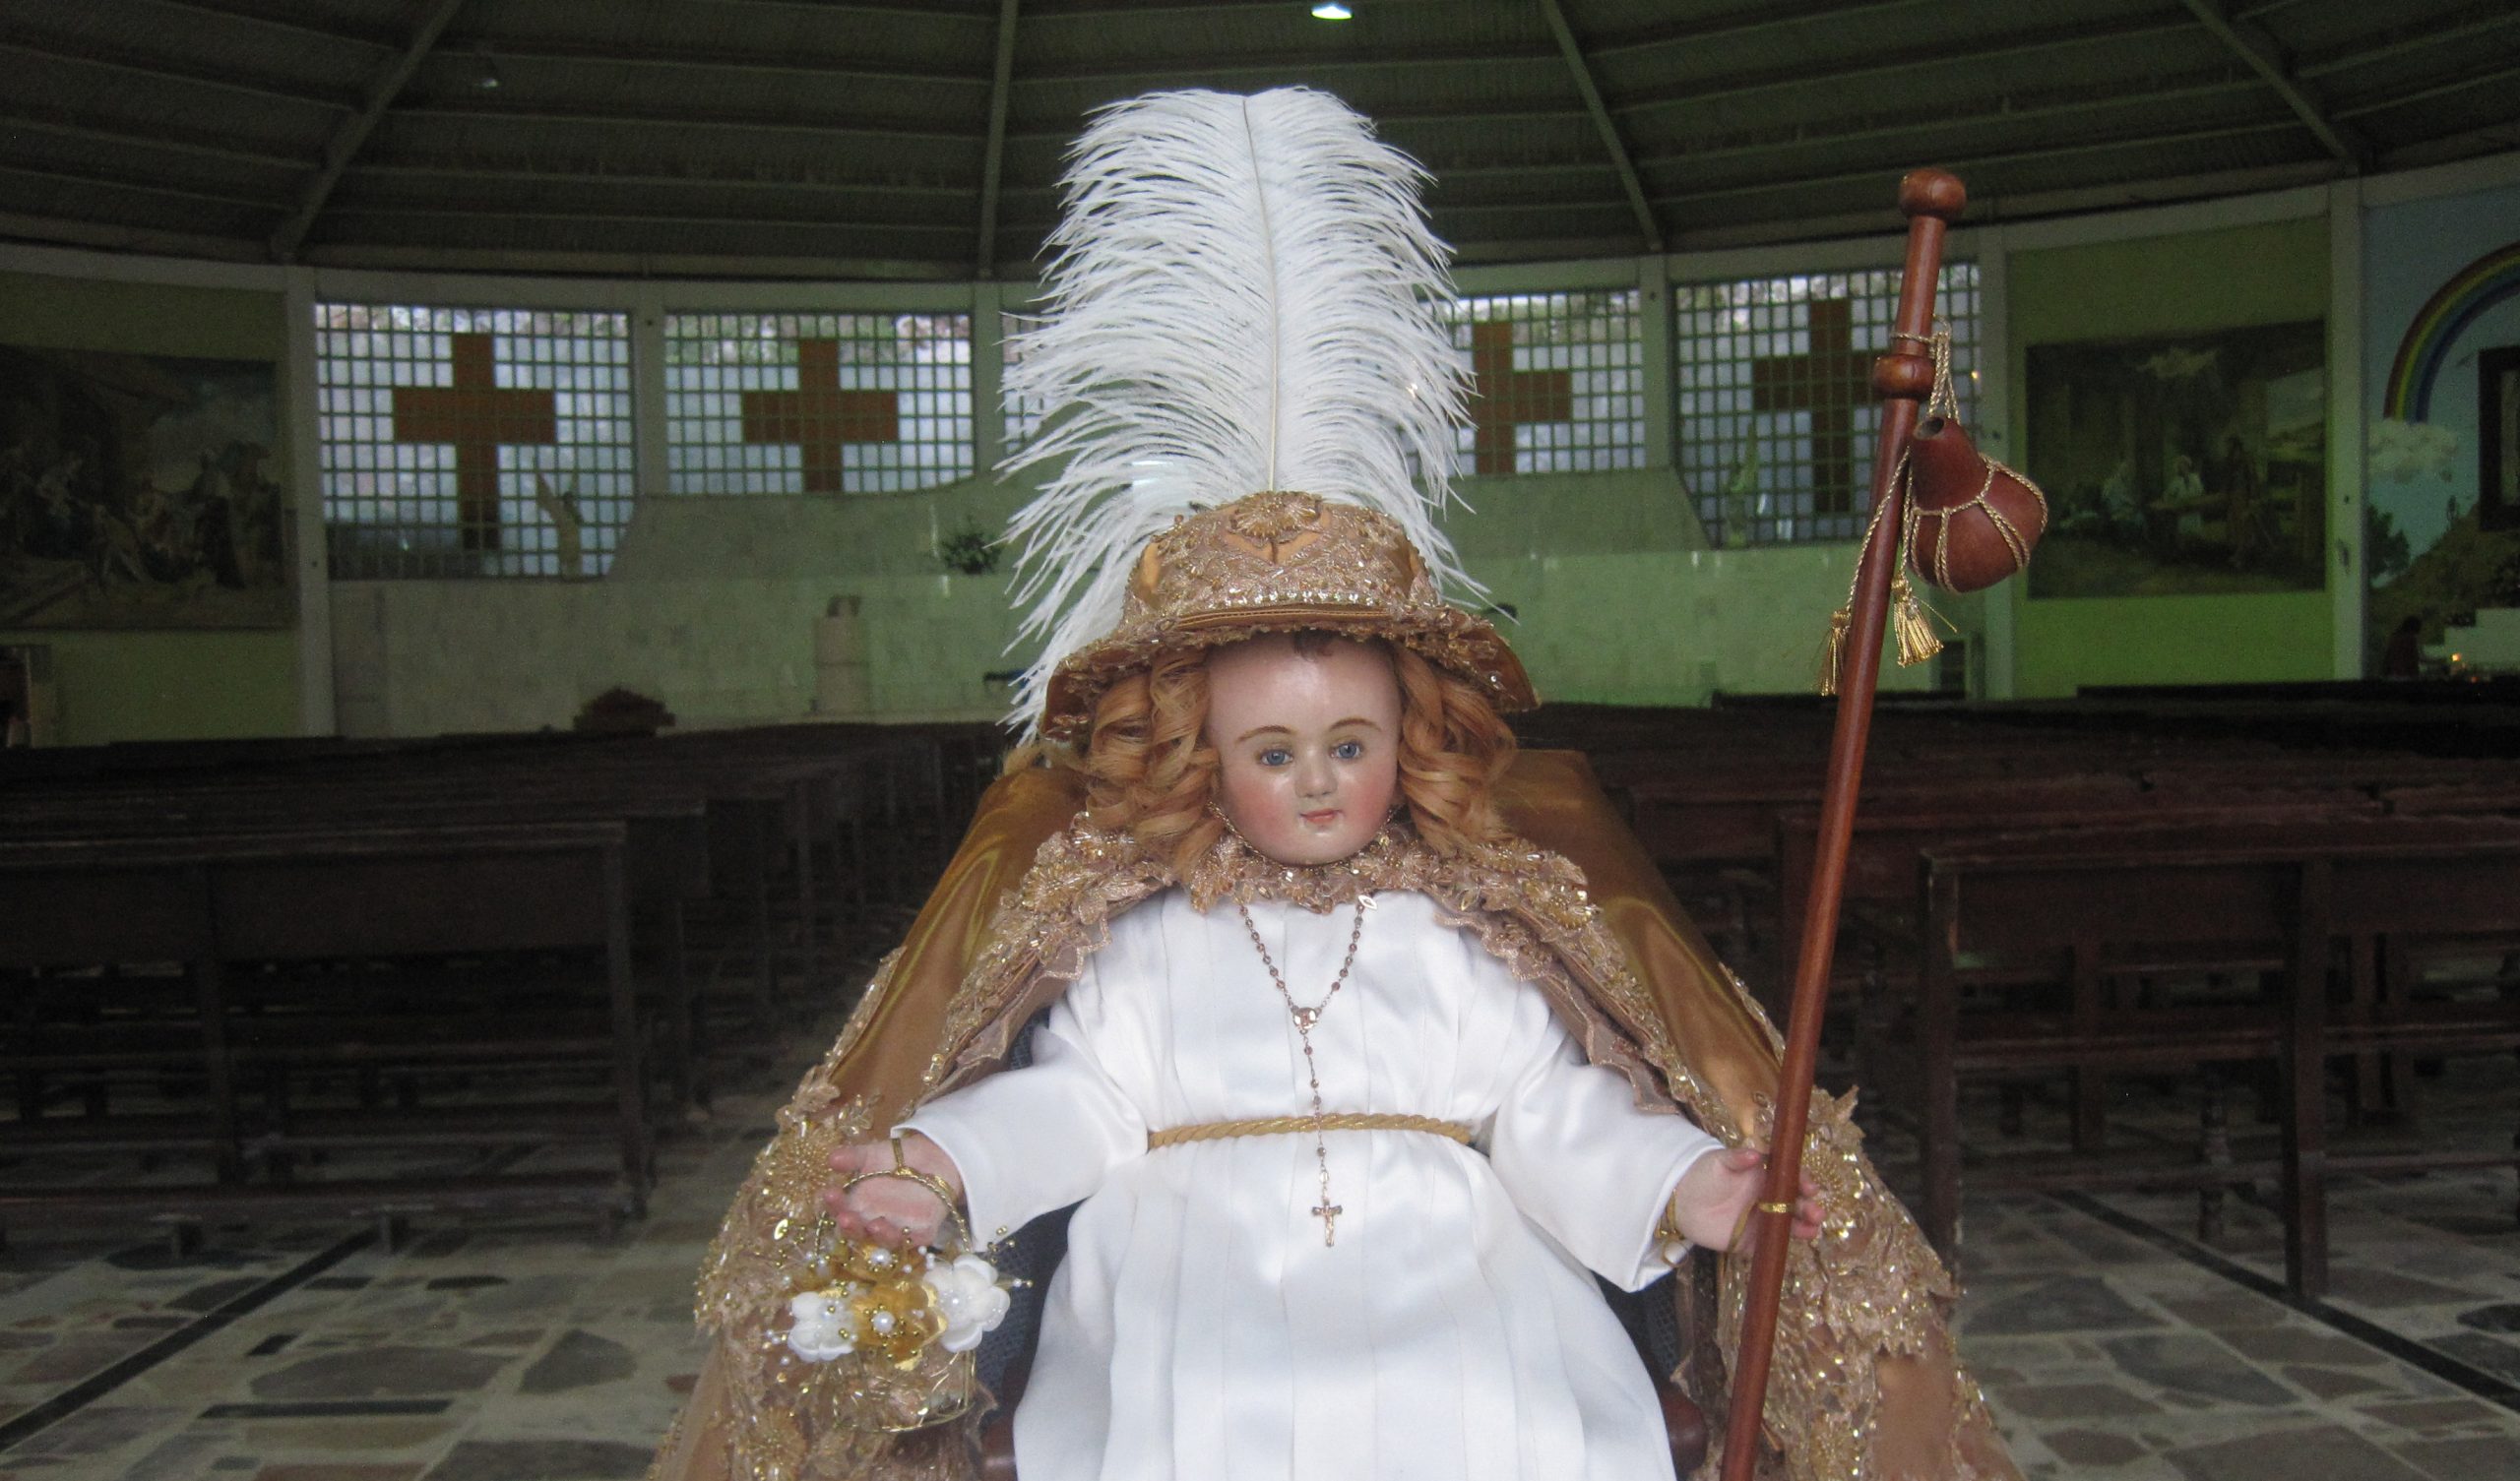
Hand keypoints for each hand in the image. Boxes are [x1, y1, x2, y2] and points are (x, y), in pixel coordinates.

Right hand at [821, 1133, 965, 1249]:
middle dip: (850, 1226)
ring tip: (873, 1225)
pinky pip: (913, 1239)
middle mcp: (873, 1222)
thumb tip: (832, 1158)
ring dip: (879, 1235)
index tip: (829, 1193)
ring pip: (884, 1240)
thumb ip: (852, 1157)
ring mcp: (896, 1229)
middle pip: (858, 1231)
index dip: (834, 1204)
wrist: (932, 1159)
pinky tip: (904, 1230)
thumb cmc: (894, 1160)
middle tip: (845, 1218)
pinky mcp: (921, 1233)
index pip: (840, 1210)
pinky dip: (908, 1238)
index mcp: (857, 1206)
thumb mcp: (872, 1154)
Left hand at [1666, 1146, 1823, 1253]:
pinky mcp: (1751, 1242)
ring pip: (1788, 1226)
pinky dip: (1780, 1247)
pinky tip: (1789, 1246)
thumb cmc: (1704, 1174)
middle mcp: (1769, 1200)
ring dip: (1803, 1228)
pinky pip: (1769, 1246)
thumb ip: (1737, 1158)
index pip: (1792, 1180)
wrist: (1680, 1200)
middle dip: (1809, 1208)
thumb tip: (1756, 1153)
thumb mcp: (1720, 1161)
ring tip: (1811, 1230)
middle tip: (1816, 1213)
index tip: (1810, 1187)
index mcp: (1766, 1178)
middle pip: (1795, 1205)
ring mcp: (1761, 1222)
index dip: (1803, 1183)